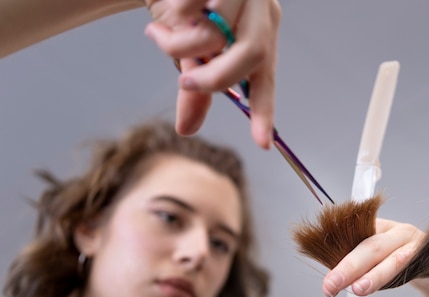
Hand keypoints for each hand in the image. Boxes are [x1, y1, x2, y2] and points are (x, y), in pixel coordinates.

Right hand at [144, 0, 280, 148]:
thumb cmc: (183, 7)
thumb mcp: (192, 50)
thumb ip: (195, 87)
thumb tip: (187, 130)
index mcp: (261, 30)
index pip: (266, 76)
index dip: (264, 111)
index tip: (264, 144)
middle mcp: (260, 7)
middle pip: (253, 53)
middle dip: (215, 77)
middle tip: (184, 82)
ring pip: (216, 31)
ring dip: (178, 42)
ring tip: (156, 34)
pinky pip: (191, 5)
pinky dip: (171, 14)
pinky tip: (165, 4)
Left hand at [322, 219, 428, 296]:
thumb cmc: (398, 264)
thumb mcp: (376, 262)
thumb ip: (358, 265)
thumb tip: (331, 278)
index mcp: (378, 226)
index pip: (353, 237)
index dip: (337, 256)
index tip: (326, 279)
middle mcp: (396, 230)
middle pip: (371, 246)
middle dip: (349, 267)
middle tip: (331, 285)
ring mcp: (415, 242)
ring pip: (393, 259)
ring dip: (374, 275)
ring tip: (357, 289)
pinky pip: (412, 266)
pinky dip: (397, 278)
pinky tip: (384, 286)